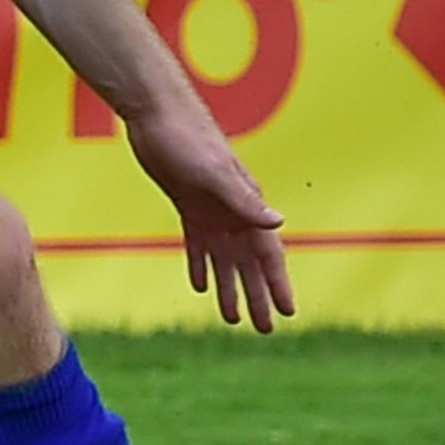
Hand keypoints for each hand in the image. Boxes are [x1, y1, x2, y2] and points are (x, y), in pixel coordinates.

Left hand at [128, 102, 295, 332]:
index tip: (287, 314)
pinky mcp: (186, 205)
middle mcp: (233, 212)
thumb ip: (245, 201)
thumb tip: (278, 224)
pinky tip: (199, 286)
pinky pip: (197, 244)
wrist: (156, 114)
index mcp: (246, 206)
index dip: (278, 285)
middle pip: (248, 264)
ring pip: (223, 260)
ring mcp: (210, 210)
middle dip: (258, 296)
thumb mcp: (216, 174)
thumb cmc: (189, 138)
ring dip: (229, 288)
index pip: (268, 255)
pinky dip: (199, 265)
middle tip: (263, 330)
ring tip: (233, 319)